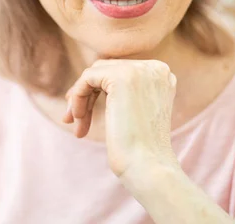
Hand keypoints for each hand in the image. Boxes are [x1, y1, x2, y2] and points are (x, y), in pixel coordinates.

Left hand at [62, 59, 178, 179]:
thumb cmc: (141, 149)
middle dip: (87, 93)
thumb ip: (125, 91)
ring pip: (95, 73)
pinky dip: (78, 97)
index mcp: (162, 74)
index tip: (85, 111)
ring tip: (74, 122)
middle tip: (72, 117)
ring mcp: (139, 70)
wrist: (148, 167)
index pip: (121, 70)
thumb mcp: (138, 111)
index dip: (99, 90)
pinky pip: (87, 78)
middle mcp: (154, 68)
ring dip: (80, 98)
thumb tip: (91, 78)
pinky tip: (78, 119)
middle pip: (106, 69)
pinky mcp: (121, 77)